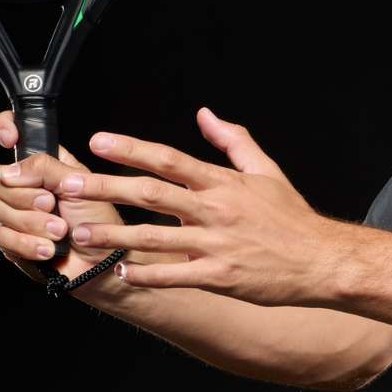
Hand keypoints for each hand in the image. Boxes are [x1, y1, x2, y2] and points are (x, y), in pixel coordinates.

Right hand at [0, 110, 124, 281]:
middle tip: (51, 204)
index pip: (10, 133)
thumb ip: (45, 169)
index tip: (9, 139)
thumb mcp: (80, 184)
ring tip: (60, 230)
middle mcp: (25, 185)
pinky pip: (2, 237)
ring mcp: (16, 213)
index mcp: (42, 163)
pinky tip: (49, 248)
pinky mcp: (12, 240)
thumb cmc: (99, 219)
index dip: (2, 129)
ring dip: (32, 223)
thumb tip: (10, 171)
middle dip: (24, 195)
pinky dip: (28, 243)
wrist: (103, 261)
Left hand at [66, 108, 346, 306]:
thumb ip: (233, 140)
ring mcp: (216, 243)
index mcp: (223, 182)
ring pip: (153, 237)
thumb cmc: (291, 218)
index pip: (169, 158)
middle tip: (70, 186)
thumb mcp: (266, 170)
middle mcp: (215, 209)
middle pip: (151, 193)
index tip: (99, 142)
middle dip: (107, 187)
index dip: (131, 148)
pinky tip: (122, 273)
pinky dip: (146, 273)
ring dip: (113, 235)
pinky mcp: (220, 276)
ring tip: (81, 232)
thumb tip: (205, 115)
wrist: (321, 260)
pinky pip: (175, 275)